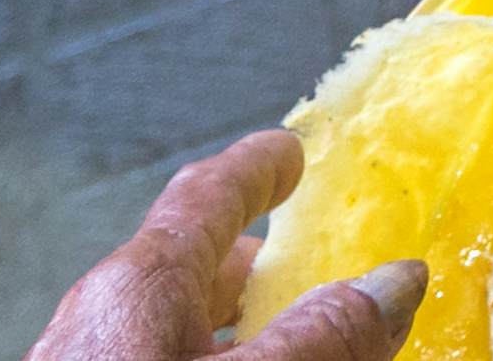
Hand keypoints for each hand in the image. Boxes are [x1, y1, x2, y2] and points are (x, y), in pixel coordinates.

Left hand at [29, 138, 415, 360]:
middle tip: (310, 270)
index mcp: (136, 286)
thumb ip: (324, 341)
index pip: (204, 199)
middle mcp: (95, 322)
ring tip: (285, 352)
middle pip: (183, 273)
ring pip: (163, 337)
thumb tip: (396, 282)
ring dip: (230, 340)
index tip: (290, 152)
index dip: (256, 169)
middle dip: (251, 272)